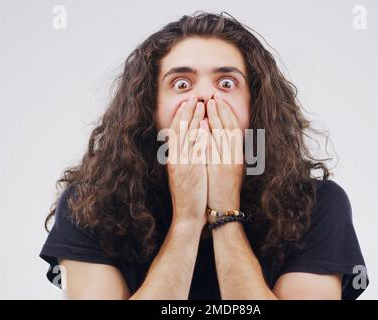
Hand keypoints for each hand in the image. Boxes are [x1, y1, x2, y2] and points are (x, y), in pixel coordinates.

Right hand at [167, 95, 207, 227]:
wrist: (187, 214)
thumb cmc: (188, 194)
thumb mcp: (183, 173)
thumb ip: (185, 158)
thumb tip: (191, 143)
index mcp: (173, 158)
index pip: (175, 132)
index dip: (181, 116)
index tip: (188, 103)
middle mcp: (175, 158)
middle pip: (179, 129)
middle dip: (187, 112)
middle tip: (194, 96)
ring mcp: (182, 163)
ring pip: (186, 135)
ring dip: (193, 118)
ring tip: (199, 103)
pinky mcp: (190, 170)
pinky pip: (194, 147)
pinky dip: (199, 133)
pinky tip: (204, 123)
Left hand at [204, 93, 243, 210]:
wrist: (224, 209)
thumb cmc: (224, 189)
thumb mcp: (229, 168)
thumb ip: (226, 152)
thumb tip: (220, 136)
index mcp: (238, 155)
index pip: (235, 128)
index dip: (228, 113)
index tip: (220, 100)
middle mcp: (235, 156)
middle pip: (230, 127)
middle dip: (222, 110)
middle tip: (214, 95)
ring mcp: (228, 162)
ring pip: (224, 134)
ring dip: (217, 117)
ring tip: (208, 103)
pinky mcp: (219, 169)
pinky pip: (215, 147)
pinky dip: (210, 133)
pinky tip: (204, 123)